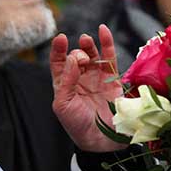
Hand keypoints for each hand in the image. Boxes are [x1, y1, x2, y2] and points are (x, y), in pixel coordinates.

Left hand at [50, 26, 124, 152]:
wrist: (101, 140)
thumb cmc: (77, 125)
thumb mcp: (63, 105)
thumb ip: (66, 80)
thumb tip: (72, 57)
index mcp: (64, 85)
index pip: (59, 62)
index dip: (58, 49)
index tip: (60, 38)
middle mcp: (80, 79)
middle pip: (76, 56)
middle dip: (76, 53)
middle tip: (80, 59)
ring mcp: (96, 78)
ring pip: (92, 54)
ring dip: (88, 45)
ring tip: (86, 39)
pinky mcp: (112, 79)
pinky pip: (110, 58)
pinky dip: (107, 43)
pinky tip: (103, 30)